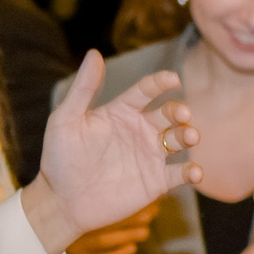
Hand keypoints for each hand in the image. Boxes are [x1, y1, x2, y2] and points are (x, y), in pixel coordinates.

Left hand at [23, 58, 199, 253]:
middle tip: (182, 115)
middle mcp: (139, 131)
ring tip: (189, 137)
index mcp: (121, 112)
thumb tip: (94, 52)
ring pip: (180, 139)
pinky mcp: (155, 181)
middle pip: (169, 113)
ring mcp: (149, 156)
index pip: (146, 90)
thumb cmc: (59, 158)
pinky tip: (195, 172)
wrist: (61, 201)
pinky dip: (193, 172)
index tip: (173, 79)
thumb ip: (83, 89)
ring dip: (189, 134)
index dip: (161, 82)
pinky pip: (180, 174)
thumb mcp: (65, 120)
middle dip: (180, 111)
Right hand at [67, 202, 160, 253]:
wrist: (62, 252)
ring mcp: (73, 245)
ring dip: (127, 234)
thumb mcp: (97, 209)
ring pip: (101, 240)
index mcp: (75, 206)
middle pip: (102, 219)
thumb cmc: (87, 223)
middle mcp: (72, 225)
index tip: (145, 196)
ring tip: (145, 232)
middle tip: (150, 214)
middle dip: (130, 216)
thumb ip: (116, 201)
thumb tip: (150, 194)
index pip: (100, 200)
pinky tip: (133, 248)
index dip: (124, 198)